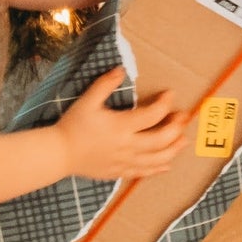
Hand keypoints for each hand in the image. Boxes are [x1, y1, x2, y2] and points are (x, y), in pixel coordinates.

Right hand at [57, 68, 185, 180]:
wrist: (59, 154)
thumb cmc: (72, 126)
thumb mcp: (87, 101)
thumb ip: (105, 84)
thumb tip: (121, 69)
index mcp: (121, 126)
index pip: (153, 114)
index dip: (165, 103)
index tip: (170, 94)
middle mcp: (127, 146)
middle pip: (162, 139)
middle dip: (176, 127)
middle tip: (183, 117)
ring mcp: (125, 161)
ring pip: (158, 159)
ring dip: (174, 149)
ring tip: (183, 141)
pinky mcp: (120, 172)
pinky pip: (144, 172)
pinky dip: (158, 168)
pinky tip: (167, 164)